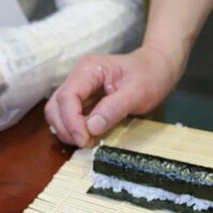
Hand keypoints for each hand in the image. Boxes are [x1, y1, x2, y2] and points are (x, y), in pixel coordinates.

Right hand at [45, 44, 185, 147]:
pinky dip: (73, 130)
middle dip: (66, 128)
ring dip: (67, 131)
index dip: (71, 121)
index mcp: (88, 69)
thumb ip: (114, 109)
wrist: (157, 68)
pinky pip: (68, 118)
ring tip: (88, 141)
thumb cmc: (150, 75)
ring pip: (57, 113)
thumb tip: (91, 128)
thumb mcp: (138, 92)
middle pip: (55, 106)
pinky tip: (89, 137)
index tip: (84, 140)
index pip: (67, 96)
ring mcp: (78, 90)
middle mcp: (78, 78)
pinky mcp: (82, 101)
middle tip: (86, 144)